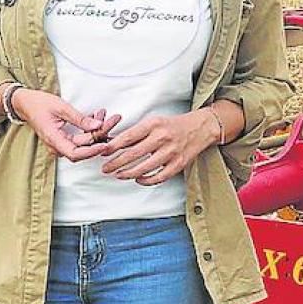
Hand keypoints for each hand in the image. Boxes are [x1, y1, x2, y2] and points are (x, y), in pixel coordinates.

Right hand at [10, 89, 120, 161]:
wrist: (25, 103)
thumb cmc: (39, 104)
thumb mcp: (61, 107)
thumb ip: (80, 119)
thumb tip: (97, 126)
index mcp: (54, 140)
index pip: (76, 153)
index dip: (92, 151)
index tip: (106, 144)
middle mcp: (57, 145)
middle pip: (84, 147)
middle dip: (100, 134)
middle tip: (113, 120)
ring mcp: (61, 143)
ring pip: (84, 142)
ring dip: (96, 129)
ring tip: (105, 115)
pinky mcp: (65, 138)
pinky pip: (80, 137)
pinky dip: (89, 128)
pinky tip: (97, 116)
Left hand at [98, 111, 218, 184]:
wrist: (199, 128)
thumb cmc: (172, 125)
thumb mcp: (153, 122)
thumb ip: (136, 133)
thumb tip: (114, 143)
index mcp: (154, 125)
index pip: (128, 137)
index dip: (113, 147)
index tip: (103, 153)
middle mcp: (162, 138)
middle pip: (134, 154)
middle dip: (116, 163)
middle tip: (106, 168)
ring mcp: (171, 152)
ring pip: (145, 168)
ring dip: (128, 173)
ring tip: (119, 174)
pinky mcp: (178, 164)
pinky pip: (159, 177)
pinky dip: (147, 180)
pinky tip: (138, 179)